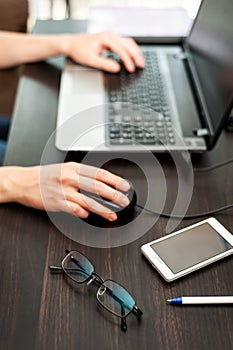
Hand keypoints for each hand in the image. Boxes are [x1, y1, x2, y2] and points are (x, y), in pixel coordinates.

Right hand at [3, 163, 130, 220]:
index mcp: (75, 168)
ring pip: (89, 202)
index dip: (115, 180)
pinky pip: (74, 210)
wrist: (24, 181)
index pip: (100, 173)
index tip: (125, 186)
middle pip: (98, 188)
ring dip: (103, 210)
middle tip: (124, 202)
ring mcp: (64, 191)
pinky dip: (83, 214)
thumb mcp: (66, 168)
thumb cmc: (46, 176)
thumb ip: (83, 175)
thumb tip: (103, 183)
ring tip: (112, 215)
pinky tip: (88, 216)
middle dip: (114, 196)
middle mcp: (70, 178)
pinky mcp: (57, 203)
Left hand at [62, 32, 144, 72]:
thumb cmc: (80, 50)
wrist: (73, 44)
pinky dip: (131, 51)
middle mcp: (110, 35)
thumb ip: (104, 64)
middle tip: (141, 66)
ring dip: (135, 52)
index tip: (131, 69)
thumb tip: (117, 68)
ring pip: (128, 43)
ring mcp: (111, 37)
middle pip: (128, 44)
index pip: (121, 50)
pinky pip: (125, 44)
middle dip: (136, 55)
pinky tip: (133, 57)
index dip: (128, 60)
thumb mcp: (91, 60)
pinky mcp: (111, 40)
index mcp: (106, 38)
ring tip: (140, 62)